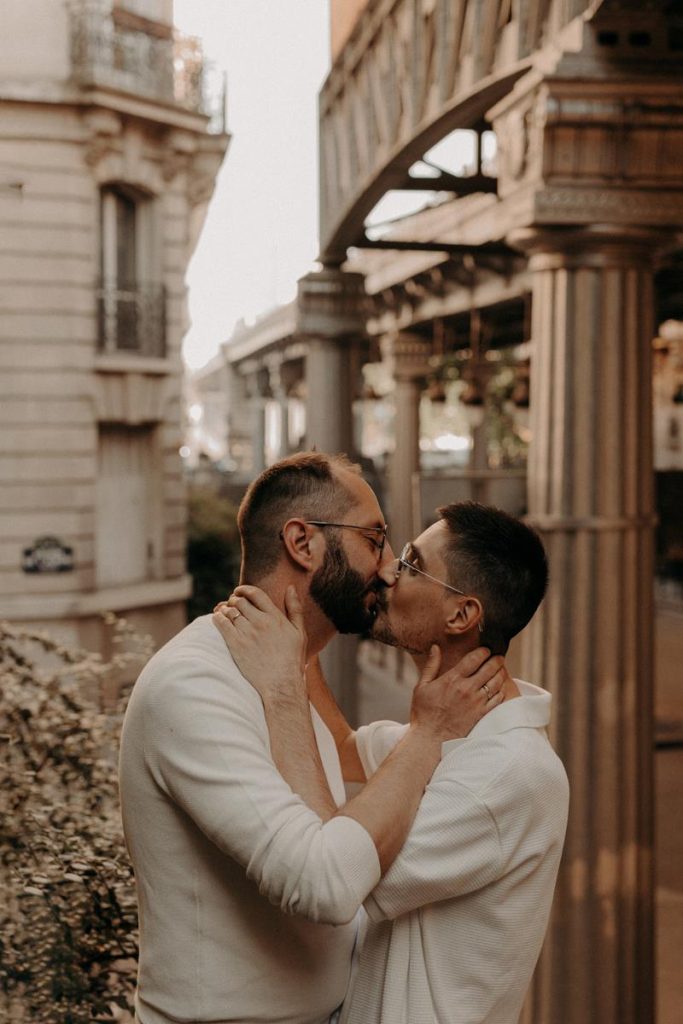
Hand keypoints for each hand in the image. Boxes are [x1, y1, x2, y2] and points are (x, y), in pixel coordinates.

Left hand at [212, 585, 307, 704]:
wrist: (281, 684)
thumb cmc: (292, 660)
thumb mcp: (299, 632)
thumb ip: (295, 608)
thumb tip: (290, 587)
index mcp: (276, 617)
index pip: (256, 593)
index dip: (244, 589)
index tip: (239, 591)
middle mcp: (261, 622)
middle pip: (240, 601)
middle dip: (234, 600)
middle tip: (232, 604)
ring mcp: (247, 633)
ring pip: (229, 611)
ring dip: (225, 608)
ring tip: (224, 612)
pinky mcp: (236, 645)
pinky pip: (221, 624)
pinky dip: (217, 618)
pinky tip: (217, 619)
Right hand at [409, 646, 505, 743]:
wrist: (431, 740)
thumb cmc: (424, 714)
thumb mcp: (422, 686)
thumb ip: (431, 666)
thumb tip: (435, 647)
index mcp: (452, 679)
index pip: (474, 659)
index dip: (483, 651)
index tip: (486, 649)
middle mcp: (467, 689)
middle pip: (489, 668)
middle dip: (496, 659)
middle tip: (499, 656)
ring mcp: (476, 702)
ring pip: (496, 682)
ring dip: (501, 673)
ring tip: (501, 669)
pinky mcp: (481, 714)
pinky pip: (497, 699)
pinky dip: (501, 691)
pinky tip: (501, 687)